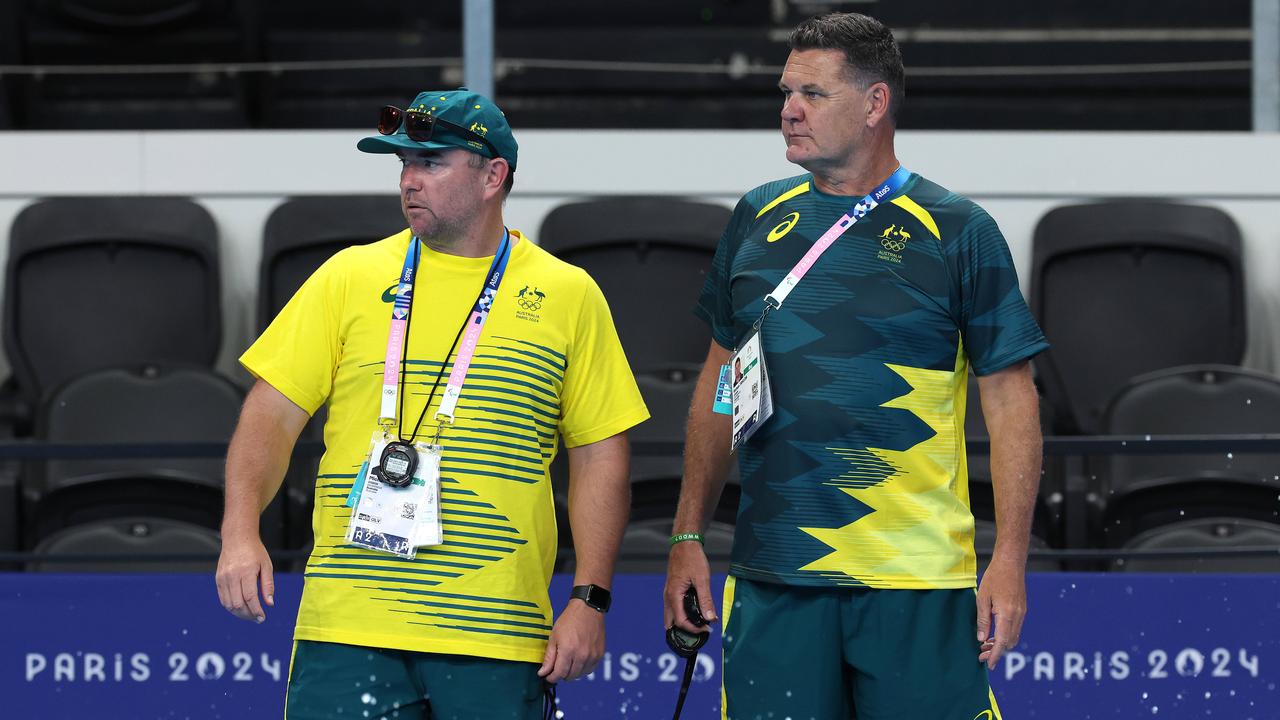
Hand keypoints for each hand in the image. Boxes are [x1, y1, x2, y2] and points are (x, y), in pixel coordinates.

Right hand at [215, 533, 274, 622]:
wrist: (237, 539)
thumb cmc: (255, 552)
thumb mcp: (267, 566)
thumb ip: (268, 585)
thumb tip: (270, 604)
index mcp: (247, 571)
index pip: (250, 597)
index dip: (256, 611)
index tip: (262, 618)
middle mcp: (232, 575)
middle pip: (238, 604)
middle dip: (248, 615)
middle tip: (258, 618)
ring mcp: (223, 578)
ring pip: (229, 604)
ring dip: (239, 614)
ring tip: (250, 615)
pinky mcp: (218, 580)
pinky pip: (223, 599)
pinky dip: (231, 607)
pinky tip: (241, 608)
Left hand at [538, 599, 604, 682]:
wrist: (588, 609)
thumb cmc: (570, 620)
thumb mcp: (554, 637)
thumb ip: (549, 657)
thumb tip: (543, 672)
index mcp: (568, 650)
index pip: (559, 674)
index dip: (551, 677)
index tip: (548, 676)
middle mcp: (582, 656)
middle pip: (569, 676)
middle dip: (561, 674)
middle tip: (557, 667)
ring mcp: (592, 656)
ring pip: (580, 675)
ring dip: (572, 672)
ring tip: (568, 662)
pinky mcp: (599, 654)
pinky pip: (590, 669)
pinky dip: (582, 668)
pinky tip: (578, 660)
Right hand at [664, 541, 716, 633]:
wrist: (685, 544)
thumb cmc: (692, 559)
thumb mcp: (702, 580)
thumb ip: (705, 600)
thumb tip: (710, 618)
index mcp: (674, 595)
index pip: (680, 621)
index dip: (693, 629)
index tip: (707, 629)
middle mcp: (668, 596)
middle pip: (671, 622)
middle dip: (684, 630)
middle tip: (699, 630)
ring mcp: (668, 593)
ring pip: (671, 615)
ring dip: (683, 622)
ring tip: (698, 623)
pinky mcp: (672, 589)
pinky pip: (673, 607)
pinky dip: (682, 614)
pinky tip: (694, 611)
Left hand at [976, 555, 1026, 669]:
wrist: (1010, 563)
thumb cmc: (994, 578)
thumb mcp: (982, 599)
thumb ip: (983, 620)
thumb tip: (982, 639)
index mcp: (1007, 614)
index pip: (1002, 642)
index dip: (995, 655)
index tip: (988, 664)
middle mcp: (1018, 616)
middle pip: (1010, 643)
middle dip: (996, 652)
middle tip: (981, 655)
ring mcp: (1022, 613)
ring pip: (1014, 637)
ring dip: (1001, 644)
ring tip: (985, 646)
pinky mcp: (1022, 610)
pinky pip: (1015, 629)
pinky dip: (1006, 636)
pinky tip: (994, 634)